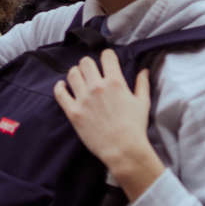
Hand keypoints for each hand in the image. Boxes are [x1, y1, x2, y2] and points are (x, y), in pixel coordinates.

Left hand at [54, 49, 164, 199]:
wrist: (123, 149)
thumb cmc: (135, 127)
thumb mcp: (143, 102)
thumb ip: (142, 84)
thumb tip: (144, 70)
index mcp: (115, 82)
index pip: (106, 56)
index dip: (107, 56)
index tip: (107, 60)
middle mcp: (97, 87)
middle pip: (85, 62)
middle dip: (89, 64)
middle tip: (91, 71)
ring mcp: (83, 99)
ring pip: (72, 74)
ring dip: (75, 73)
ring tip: (78, 79)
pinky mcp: (73, 112)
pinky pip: (60, 94)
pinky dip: (60, 88)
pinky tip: (63, 87)